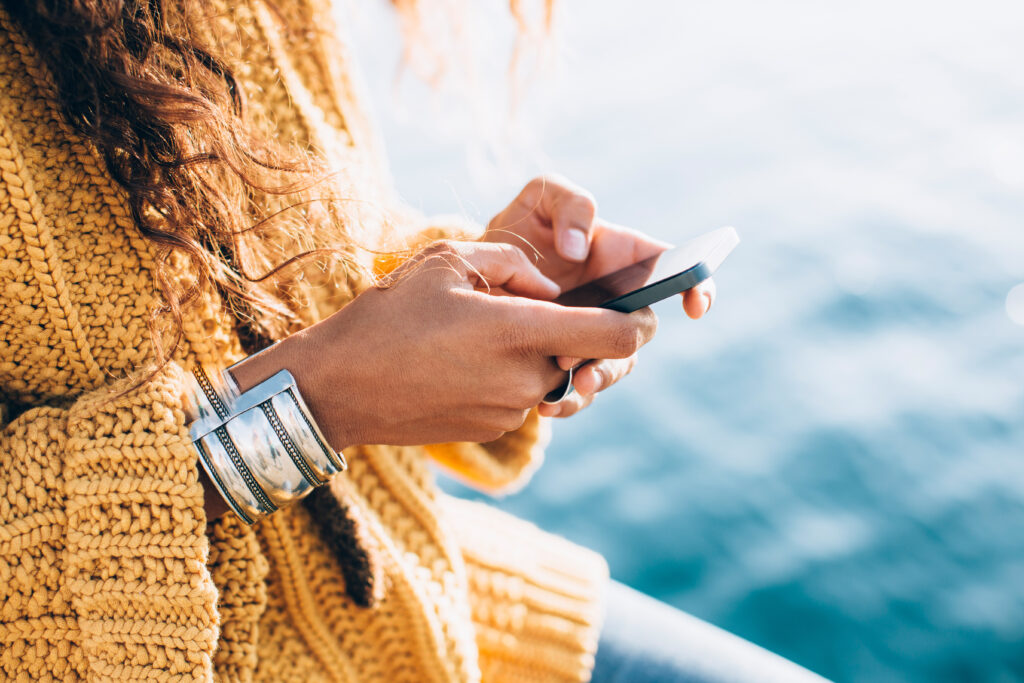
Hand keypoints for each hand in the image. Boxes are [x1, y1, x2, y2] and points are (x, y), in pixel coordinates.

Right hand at [229, 240, 657, 448]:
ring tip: (484, 331)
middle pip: (586, 356)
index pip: (617, 336)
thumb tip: (550, 287)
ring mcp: (510, 412)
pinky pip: (524, 396)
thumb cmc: (387, 317)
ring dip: (538, 353)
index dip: (639, 320)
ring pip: (553, 376)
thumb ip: (514, 266)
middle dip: (574, 332)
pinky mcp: (492, 430)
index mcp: (521, 333)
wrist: (337, 388)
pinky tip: (466, 359)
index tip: (639, 306)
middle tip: (533, 307)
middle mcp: (526, 380)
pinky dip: (512, 375)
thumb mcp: (447, 262)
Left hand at [484, 175, 714, 417]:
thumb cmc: (521, 228)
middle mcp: (617, 302)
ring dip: (598, 379)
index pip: (676, 271)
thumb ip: (570, 204)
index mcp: (625, 259)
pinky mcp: (567, 361)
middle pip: (640, 332)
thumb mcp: (541, 198)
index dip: (698, 286)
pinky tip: (546, 405)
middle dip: (624, 347)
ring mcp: (594, 335)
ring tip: (570, 385)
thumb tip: (578, 248)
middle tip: (592, 352)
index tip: (694, 305)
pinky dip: (568, 401)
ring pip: (614, 366)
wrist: (477, 272)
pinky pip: (579, 391)